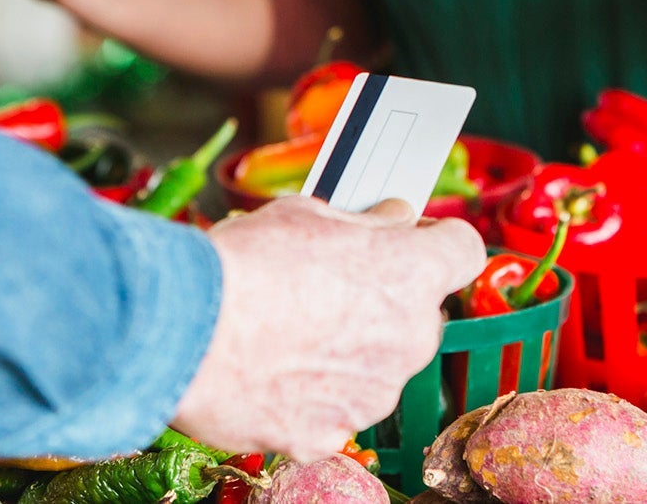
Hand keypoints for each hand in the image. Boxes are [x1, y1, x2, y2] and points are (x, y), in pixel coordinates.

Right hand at [173, 197, 484, 460]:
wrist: (184, 332)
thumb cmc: (245, 264)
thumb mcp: (308, 213)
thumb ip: (364, 224)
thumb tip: (390, 221)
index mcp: (412, 274)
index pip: (462, 249)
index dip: (437, 240)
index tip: (413, 237)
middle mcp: (409, 338)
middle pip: (420, 313)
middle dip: (387, 299)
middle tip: (332, 284)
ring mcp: (375, 394)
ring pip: (379, 365)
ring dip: (351, 350)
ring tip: (289, 330)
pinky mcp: (332, 434)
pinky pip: (336, 408)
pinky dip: (314, 394)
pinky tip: (273, 371)